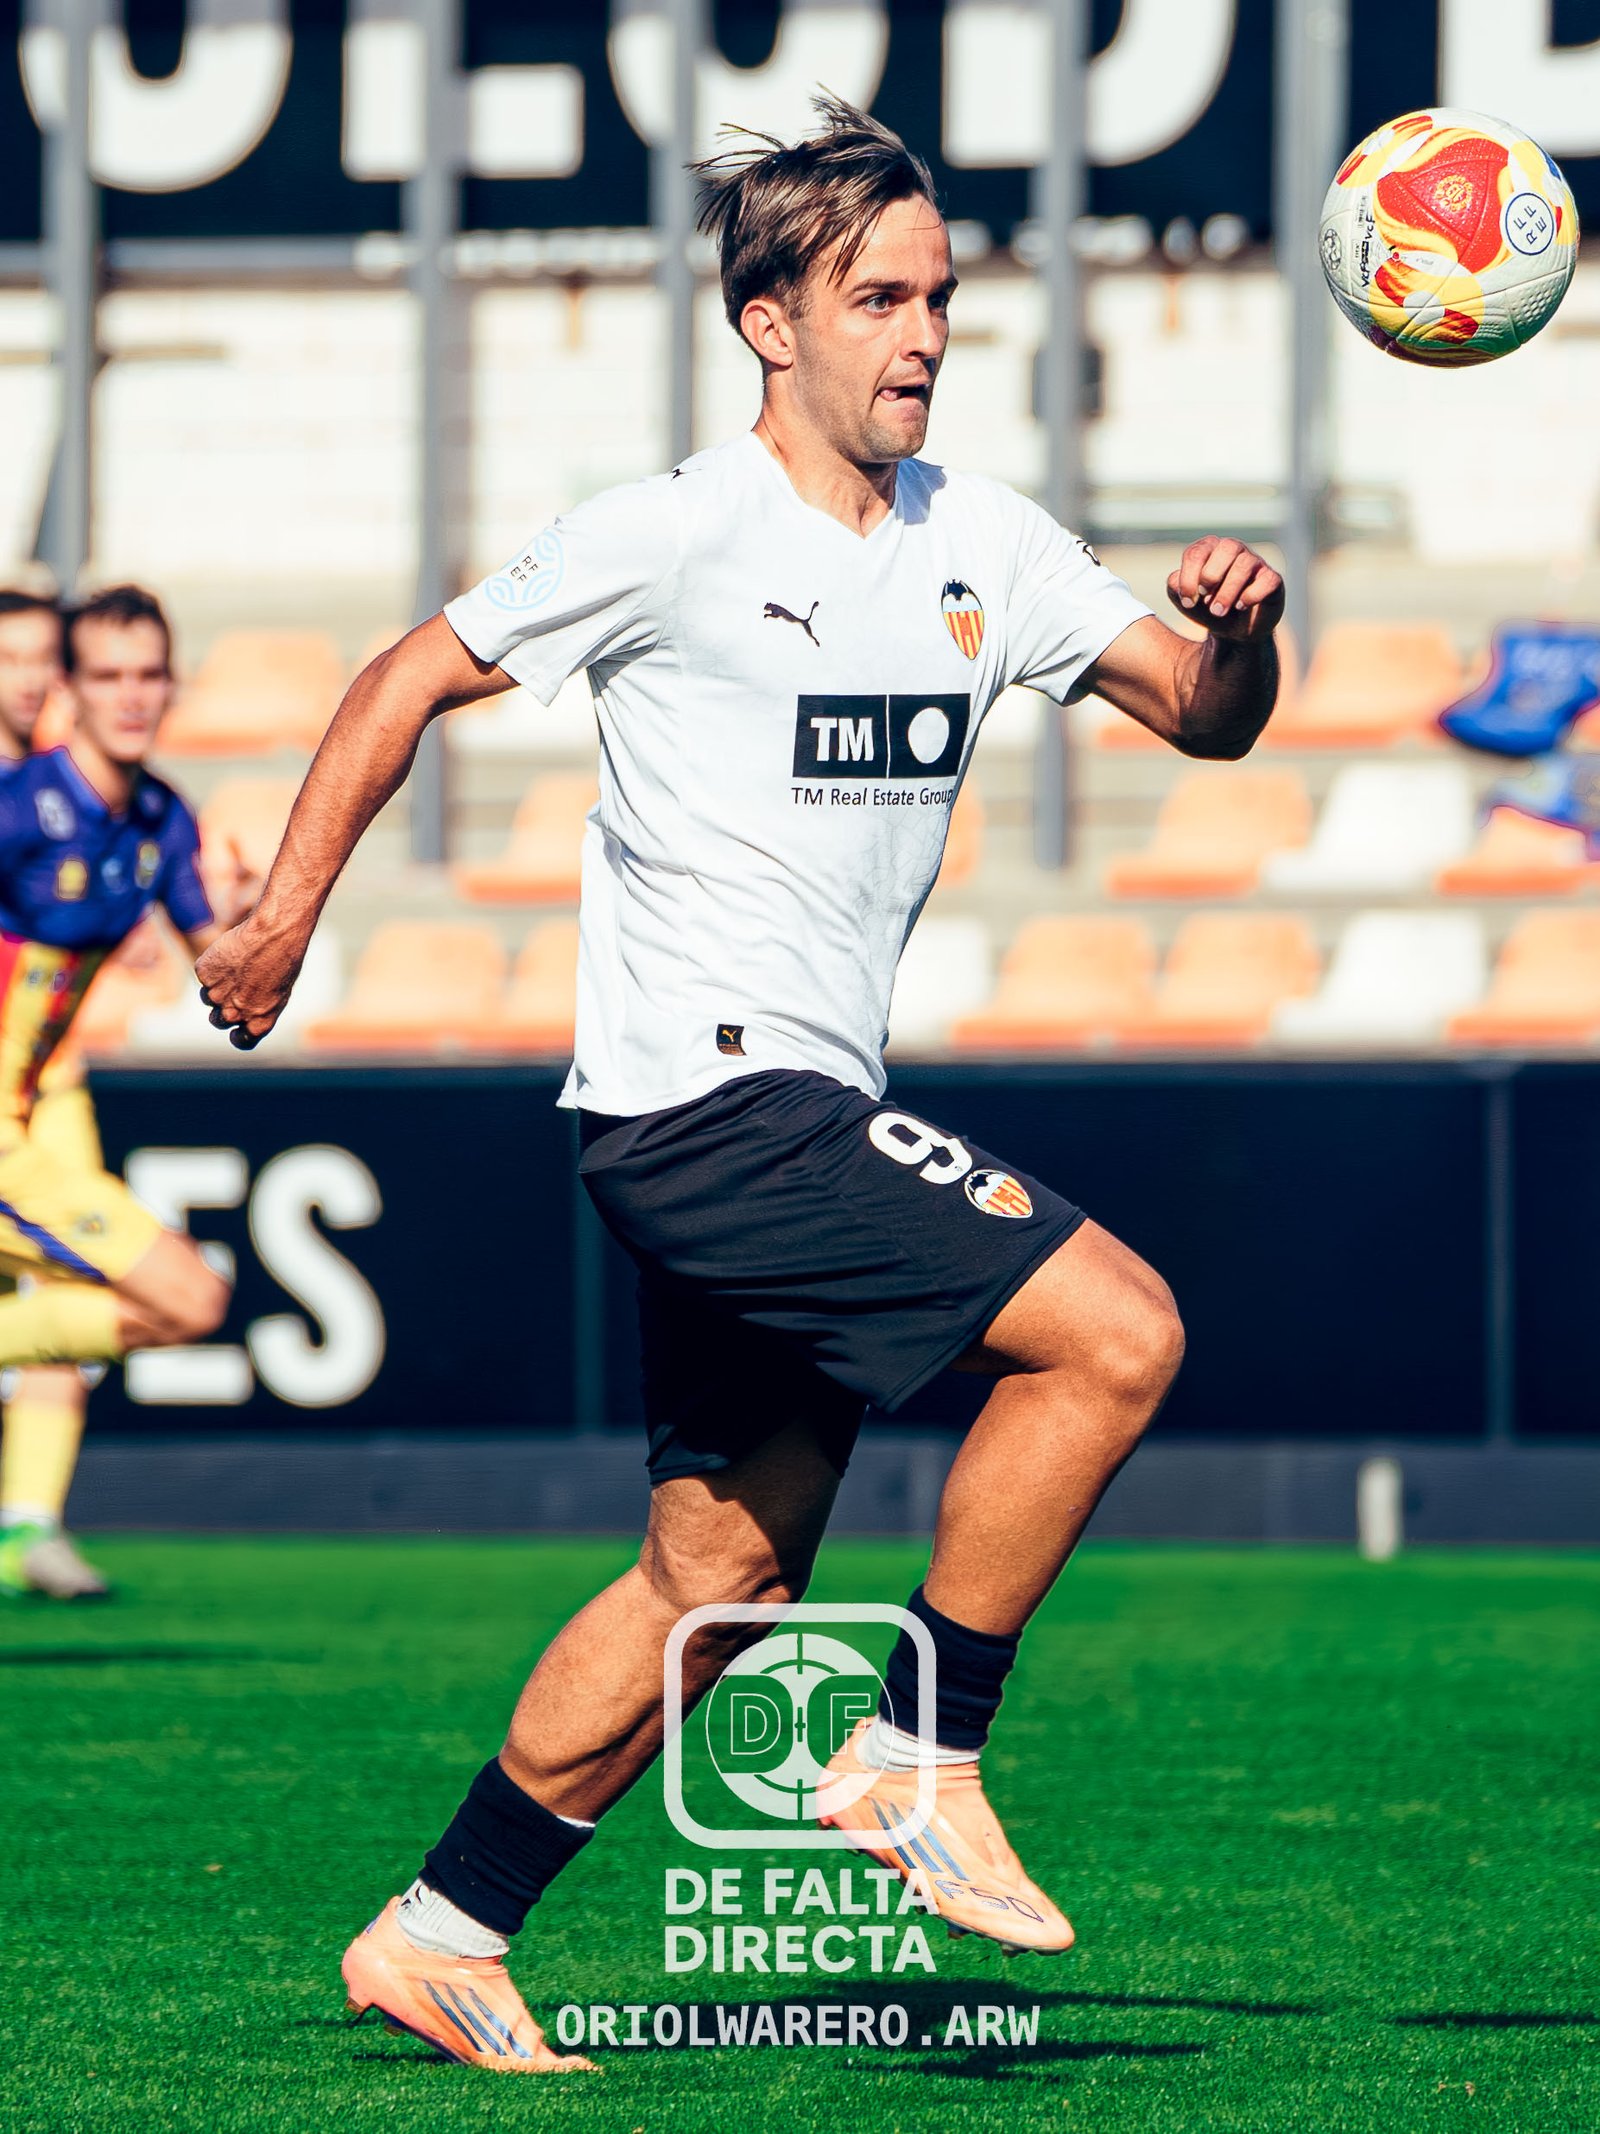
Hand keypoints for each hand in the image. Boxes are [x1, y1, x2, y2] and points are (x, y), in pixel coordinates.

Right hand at [195, 918, 303, 1050]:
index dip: (238, 1034)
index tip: (236, 1028)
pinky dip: (213, 965)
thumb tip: (244, 1011)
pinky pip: (204, 974)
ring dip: (217, 985)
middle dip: (223, 1008)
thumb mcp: (279, 992)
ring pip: (208, 996)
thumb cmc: (283, 961)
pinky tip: (229, 953)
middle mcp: (233, 1015)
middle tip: (236, 987)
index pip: (242, 1041)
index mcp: (258, 1024)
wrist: (273, 934)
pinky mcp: (204, 974)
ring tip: (238, 965)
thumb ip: (259, 1008)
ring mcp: (215, 995)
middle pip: (218, 1021)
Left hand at [1167, 536, 1283, 640]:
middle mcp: (1235, 550)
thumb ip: (1175, 587)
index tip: (1188, 602)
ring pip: (1245, 564)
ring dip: (1228, 591)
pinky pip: (1267, 580)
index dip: (1189, 578)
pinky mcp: (1272, 580)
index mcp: (1211, 549)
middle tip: (1206, 601)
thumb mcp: (1186, 600)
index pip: (1197, 552)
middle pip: (1227, 547)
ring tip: (1218, 611)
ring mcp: (1256, 563)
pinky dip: (1251, 595)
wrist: (1233, 632)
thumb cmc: (1208, 608)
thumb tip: (1176, 578)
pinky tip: (1241, 606)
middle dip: (1211, 576)